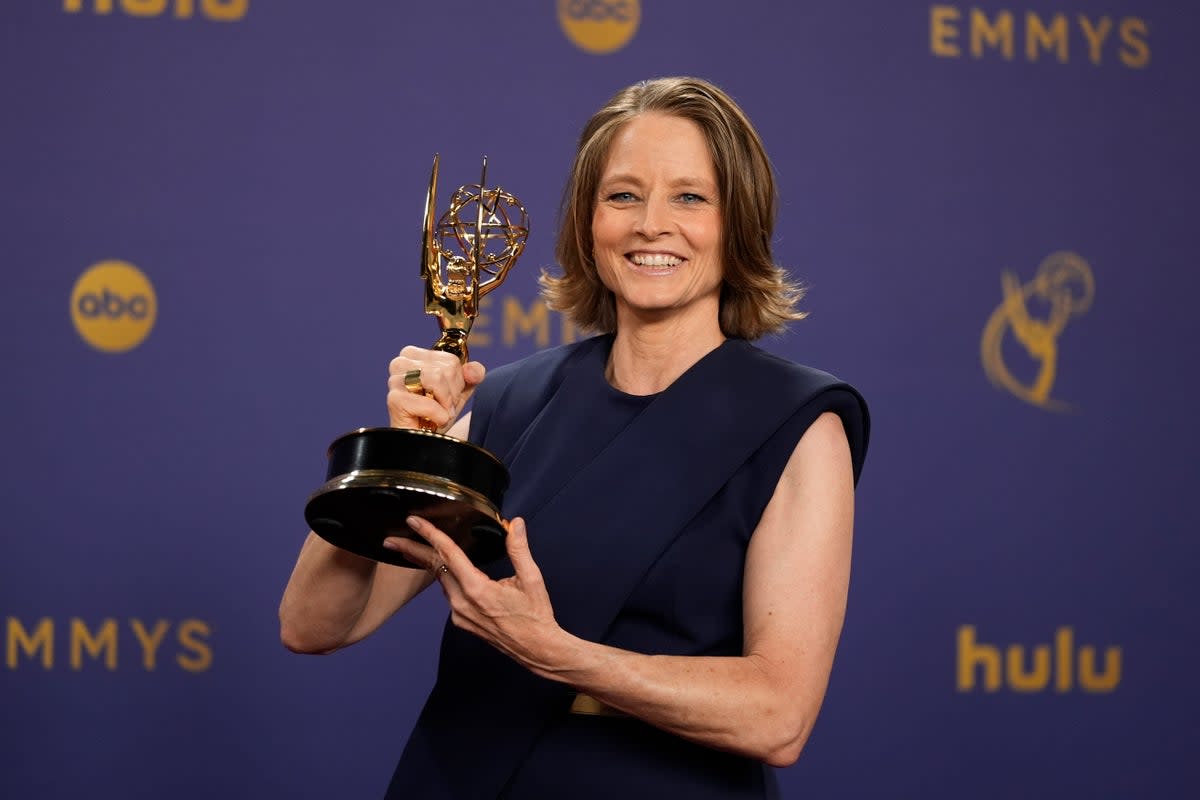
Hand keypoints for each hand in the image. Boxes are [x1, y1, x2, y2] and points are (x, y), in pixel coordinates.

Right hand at [386, 346, 485, 431]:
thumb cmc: (436, 414)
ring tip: (437, 413)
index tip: (446, 396)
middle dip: (451, 394)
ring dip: (445, 403)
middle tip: (440, 407)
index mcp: (414, 355)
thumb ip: (472, 375)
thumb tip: (473, 369)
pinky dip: (438, 415)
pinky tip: (430, 421)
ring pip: (437, 377)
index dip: (457, 382)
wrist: (423, 442)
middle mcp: (401, 363)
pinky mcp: (394, 399)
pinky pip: (429, 403)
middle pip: (447, 368)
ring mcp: (395, 380)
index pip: (452, 360)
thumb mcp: (459, 391)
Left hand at [389, 515, 564, 676]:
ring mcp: (459, 614)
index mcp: (477, 589)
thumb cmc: (536, 615)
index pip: (448, 554)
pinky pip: (448, 594)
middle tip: (391, 538)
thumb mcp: (531, 579)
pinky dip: (443, 577)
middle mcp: (462, 602)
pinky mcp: (461, 622)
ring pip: (439, 581)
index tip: (414, 521)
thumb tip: (516, 524)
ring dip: (427, 563)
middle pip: (434, 568)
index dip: (430, 534)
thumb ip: (519, 549)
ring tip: (413, 548)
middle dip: (412, 550)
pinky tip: (442, 569)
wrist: (536, 650)